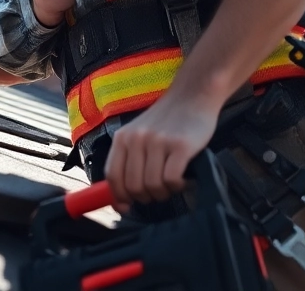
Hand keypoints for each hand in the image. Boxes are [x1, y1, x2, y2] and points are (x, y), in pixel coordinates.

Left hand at [102, 91, 219, 211]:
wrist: (192, 96)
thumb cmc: (167, 120)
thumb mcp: (139, 134)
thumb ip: (129, 158)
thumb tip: (122, 195)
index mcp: (122, 138)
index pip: (112, 176)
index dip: (118, 197)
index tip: (125, 208)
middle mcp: (136, 139)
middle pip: (133, 186)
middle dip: (145, 197)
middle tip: (158, 192)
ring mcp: (158, 142)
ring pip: (152, 186)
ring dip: (163, 192)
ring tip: (172, 183)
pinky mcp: (180, 146)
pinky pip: (171, 179)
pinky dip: (177, 186)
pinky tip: (183, 179)